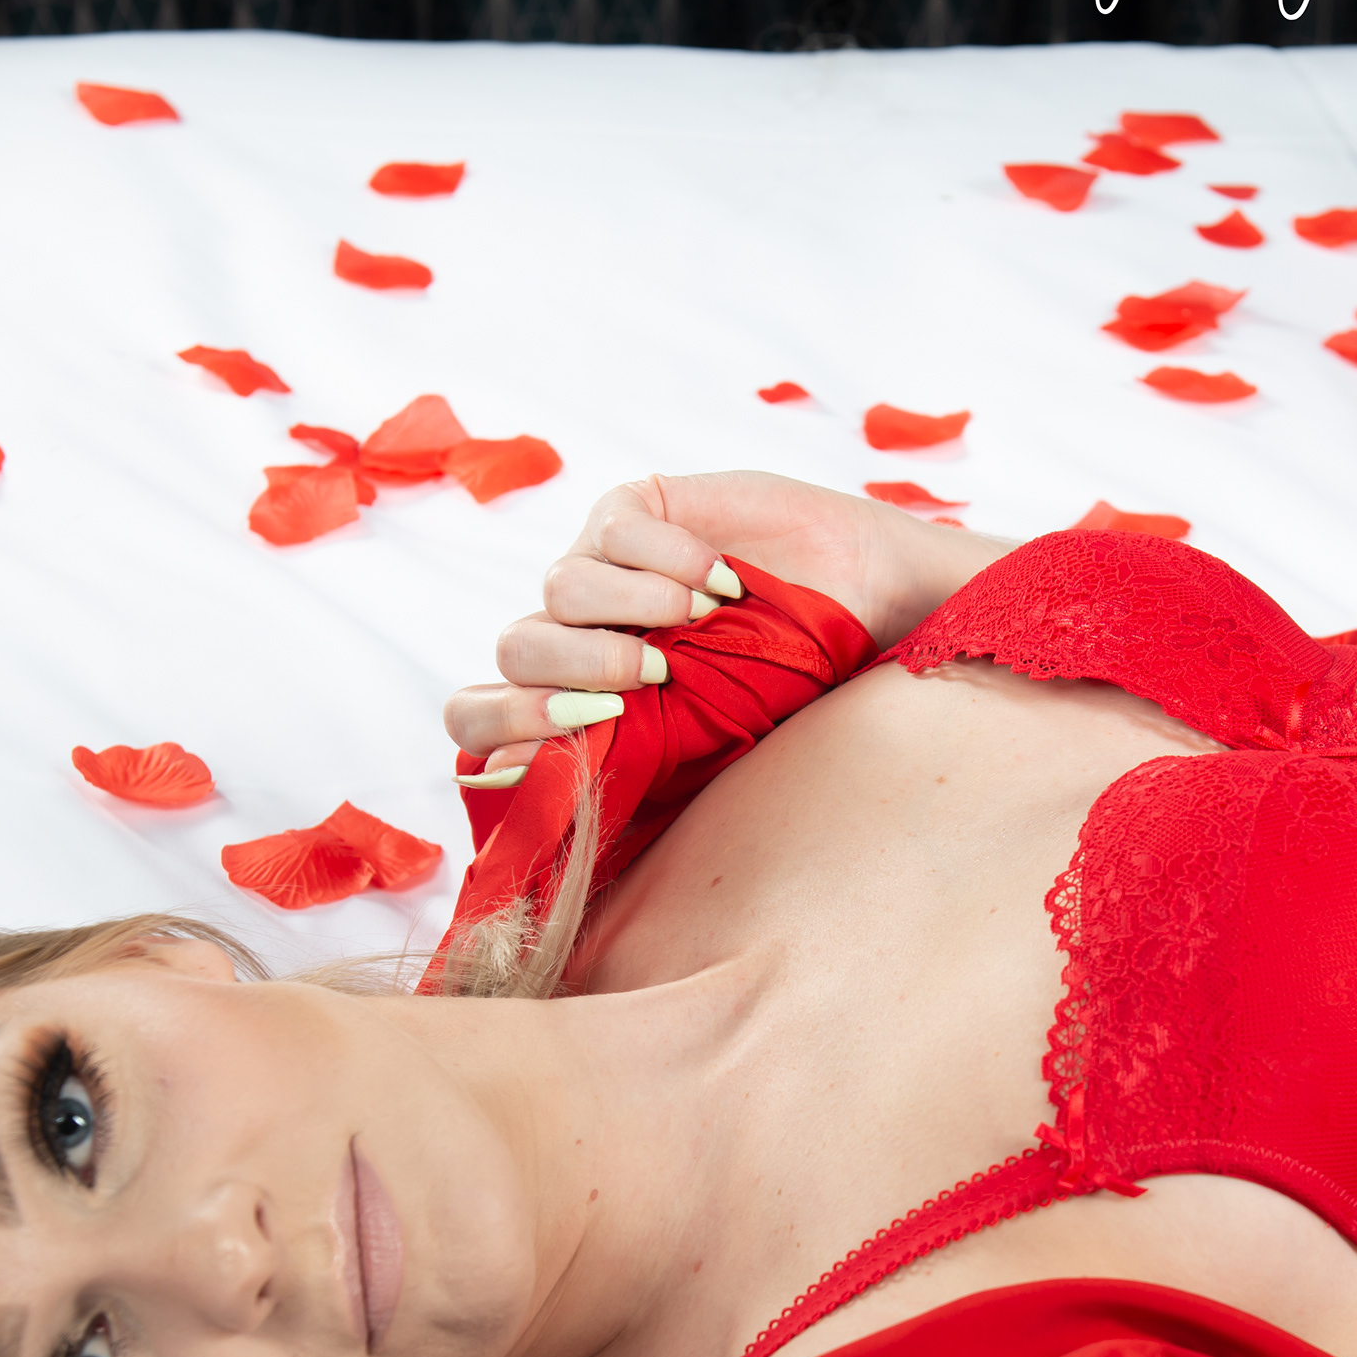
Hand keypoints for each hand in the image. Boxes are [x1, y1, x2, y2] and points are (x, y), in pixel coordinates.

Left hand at [440, 472, 1002, 772]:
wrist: (875, 621)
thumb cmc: (800, 700)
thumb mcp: (713, 761)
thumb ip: (631, 787)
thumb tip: (537, 843)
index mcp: (577, 709)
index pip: (480, 719)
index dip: (504, 727)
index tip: (579, 732)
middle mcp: (576, 641)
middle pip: (512, 649)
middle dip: (571, 670)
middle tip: (649, 680)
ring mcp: (601, 572)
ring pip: (556, 588)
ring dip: (628, 612)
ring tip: (701, 624)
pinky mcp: (635, 514)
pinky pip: (613, 530)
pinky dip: (668, 559)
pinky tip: (723, 581)